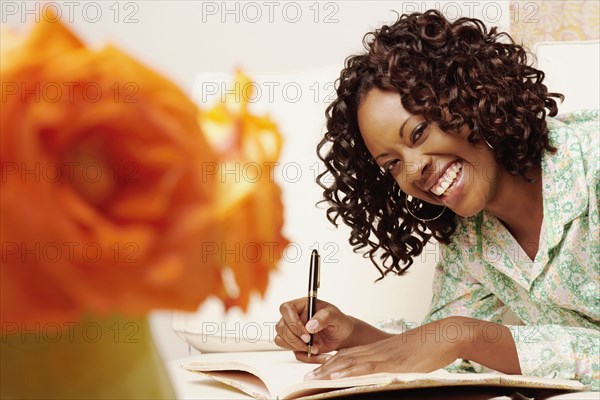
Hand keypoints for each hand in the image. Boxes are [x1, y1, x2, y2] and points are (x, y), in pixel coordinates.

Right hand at [274, 298, 354, 362]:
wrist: (342, 335)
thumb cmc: (338, 320)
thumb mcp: (334, 315)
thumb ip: (323, 317)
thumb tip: (310, 326)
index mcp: (301, 306)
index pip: (286, 308)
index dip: (292, 321)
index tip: (306, 333)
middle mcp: (294, 318)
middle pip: (280, 327)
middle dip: (294, 338)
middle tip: (309, 342)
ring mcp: (294, 332)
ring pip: (281, 340)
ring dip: (298, 348)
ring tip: (316, 349)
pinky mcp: (297, 345)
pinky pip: (295, 353)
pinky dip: (307, 357)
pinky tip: (320, 354)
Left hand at [305, 317, 463, 379]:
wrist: (445, 335)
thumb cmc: (428, 347)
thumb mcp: (405, 356)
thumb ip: (391, 364)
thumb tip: (384, 375)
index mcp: (378, 349)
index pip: (348, 355)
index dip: (331, 363)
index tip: (316, 370)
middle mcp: (377, 350)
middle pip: (344, 358)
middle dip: (324, 368)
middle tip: (306, 375)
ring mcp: (384, 356)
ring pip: (351, 362)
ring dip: (330, 370)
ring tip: (314, 377)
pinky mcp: (393, 362)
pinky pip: (368, 367)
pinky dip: (351, 371)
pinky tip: (338, 376)